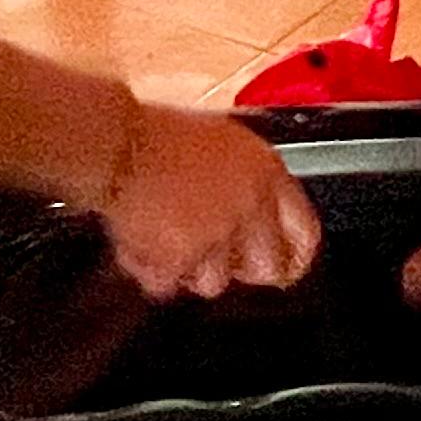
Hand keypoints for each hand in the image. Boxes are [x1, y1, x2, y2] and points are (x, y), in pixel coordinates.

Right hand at [103, 106, 320, 299]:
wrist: (115, 143)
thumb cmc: (157, 136)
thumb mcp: (223, 145)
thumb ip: (249, 182)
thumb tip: (259, 215)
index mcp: (265, 172)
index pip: (304, 231)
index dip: (295, 253)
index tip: (288, 263)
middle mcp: (248, 206)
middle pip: (267, 268)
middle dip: (240, 268)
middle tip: (214, 256)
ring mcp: (216, 235)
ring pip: (215, 283)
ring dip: (190, 269)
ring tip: (166, 235)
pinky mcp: (180, 258)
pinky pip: (170, 285)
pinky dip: (153, 271)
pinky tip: (142, 241)